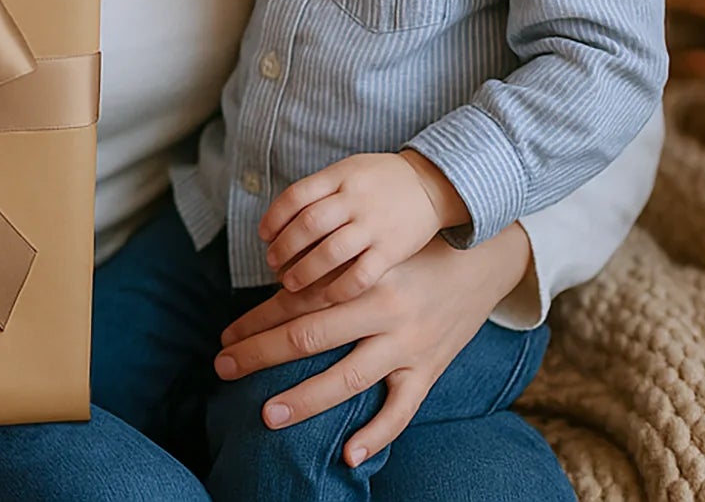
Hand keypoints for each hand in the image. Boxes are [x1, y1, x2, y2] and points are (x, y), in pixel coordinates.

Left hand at [214, 223, 528, 465]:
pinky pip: (402, 410)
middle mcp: (381, 309)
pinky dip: (378, 434)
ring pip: (348, 377)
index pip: (295, 299)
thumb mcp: (370, 249)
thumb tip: (276, 286)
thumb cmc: (413, 250)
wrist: (481, 261)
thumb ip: (329, 268)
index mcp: (359, 274)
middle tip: (223, 367)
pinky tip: (349, 455)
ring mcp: (407, 344)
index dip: (256, 319)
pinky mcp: (429, 370)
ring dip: (304, 398)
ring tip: (266, 413)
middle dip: (261, 353)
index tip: (225, 335)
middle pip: (309, 335)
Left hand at [259, 150, 464, 299]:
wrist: (431, 183)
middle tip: (272, 263)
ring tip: (289, 283)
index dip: (274, 218)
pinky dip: (338, 288)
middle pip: (308, 224)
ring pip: (329, 252)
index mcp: (339, 176)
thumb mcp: (348, 170)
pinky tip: (325, 298)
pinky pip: (361, 274)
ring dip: (304, 271)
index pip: (296, 196)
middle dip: (284, 247)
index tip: (264, 235)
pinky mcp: (392, 249)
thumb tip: (282, 217)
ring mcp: (373, 224)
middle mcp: (354, 199)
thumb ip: (320, 190)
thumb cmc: (380, 179)